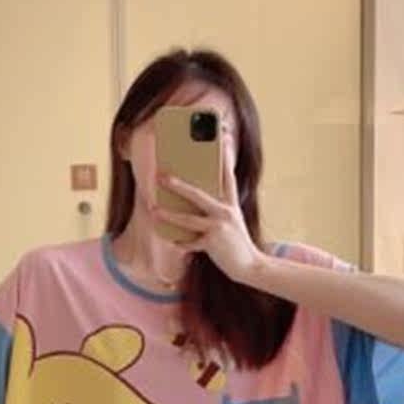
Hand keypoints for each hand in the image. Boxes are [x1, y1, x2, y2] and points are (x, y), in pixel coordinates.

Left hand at [151, 130, 262, 284]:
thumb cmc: (236, 242)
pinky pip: (190, 242)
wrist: (250, 266)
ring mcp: (219, 228)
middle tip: (160, 175)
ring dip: (168, 215)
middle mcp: (226, 212)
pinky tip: (173, 240)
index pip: (227, 176)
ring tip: (153, 210)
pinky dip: (181, 242)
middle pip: (198, 194)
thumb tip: (188, 201)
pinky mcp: (213, 243)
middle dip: (177, 184)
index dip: (225, 156)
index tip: (224, 137)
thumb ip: (216, 208)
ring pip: (188, 219)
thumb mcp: (231, 221)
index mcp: (231, 204)